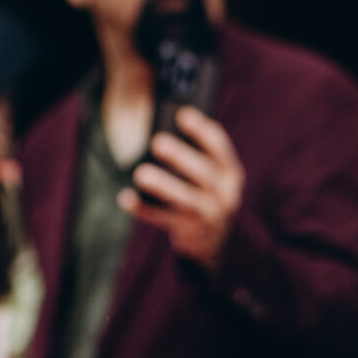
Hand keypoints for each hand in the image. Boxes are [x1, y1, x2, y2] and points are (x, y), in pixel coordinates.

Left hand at [123, 104, 244, 269]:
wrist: (214, 243)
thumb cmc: (205, 194)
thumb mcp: (212, 175)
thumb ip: (197, 155)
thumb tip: (164, 128)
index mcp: (231, 173)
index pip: (219, 147)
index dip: (201, 130)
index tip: (181, 114)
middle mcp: (226, 196)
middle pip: (203, 174)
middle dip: (180, 157)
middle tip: (157, 142)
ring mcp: (210, 218)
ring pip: (186, 200)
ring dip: (163, 186)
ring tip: (141, 174)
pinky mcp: (191, 234)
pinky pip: (164, 219)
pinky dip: (144, 209)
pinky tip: (126, 198)